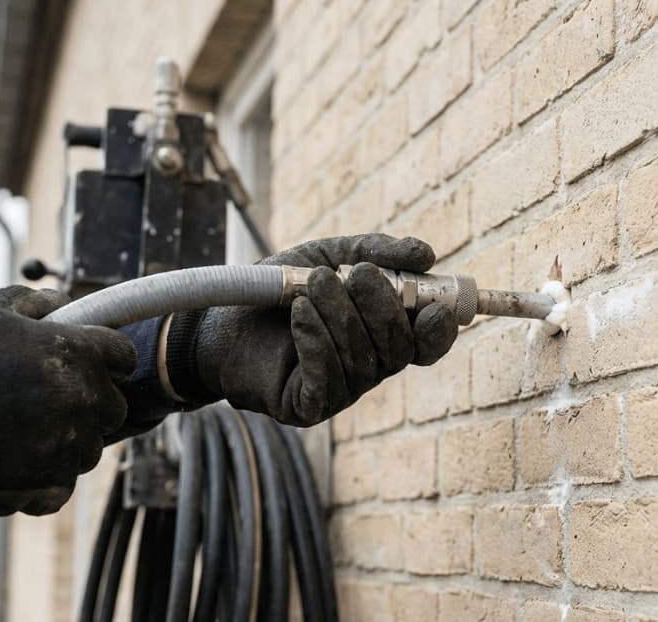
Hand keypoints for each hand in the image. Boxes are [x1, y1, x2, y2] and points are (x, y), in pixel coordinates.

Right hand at [0, 286, 135, 515]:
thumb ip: (36, 302)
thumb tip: (63, 303)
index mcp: (80, 353)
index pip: (124, 356)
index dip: (103, 356)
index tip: (81, 361)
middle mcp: (85, 401)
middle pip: (113, 406)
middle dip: (88, 401)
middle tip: (44, 397)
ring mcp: (68, 448)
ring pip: (88, 448)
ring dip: (65, 441)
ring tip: (18, 430)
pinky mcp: (46, 486)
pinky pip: (62, 486)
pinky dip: (43, 479)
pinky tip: (11, 462)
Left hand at [165, 234, 457, 425]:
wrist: (218, 316)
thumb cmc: (276, 289)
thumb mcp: (327, 256)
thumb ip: (376, 251)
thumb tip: (426, 254)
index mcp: (382, 333)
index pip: (427, 343)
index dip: (438, 330)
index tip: (433, 308)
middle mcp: (369, 366)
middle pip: (399, 349)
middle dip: (382, 308)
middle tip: (355, 274)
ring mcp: (342, 390)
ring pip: (364, 361)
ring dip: (341, 316)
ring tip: (313, 285)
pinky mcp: (309, 406)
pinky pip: (329, 381)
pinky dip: (318, 342)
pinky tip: (299, 314)